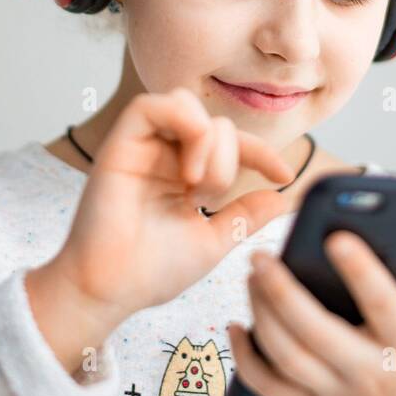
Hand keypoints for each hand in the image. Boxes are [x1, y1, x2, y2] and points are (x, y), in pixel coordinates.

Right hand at [51, 87, 295, 320]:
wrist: (111, 290)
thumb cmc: (152, 270)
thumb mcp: (214, 240)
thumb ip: (245, 215)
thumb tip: (284, 198)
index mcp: (185, 174)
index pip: (231, 144)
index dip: (261, 152)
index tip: (283, 175)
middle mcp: (164, 155)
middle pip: (215, 122)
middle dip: (229, 157)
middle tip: (207, 197)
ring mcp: (141, 147)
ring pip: (186, 104)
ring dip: (206, 139)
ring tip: (196, 181)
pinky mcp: (118, 144)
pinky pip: (149, 104)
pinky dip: (181, 120)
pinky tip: (188, 163)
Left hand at [228, 230, 395, 395]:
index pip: (384, 305)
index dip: (361, 271)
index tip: (337, 235)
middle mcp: (368, 373)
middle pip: (316, 331)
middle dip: (283, 290)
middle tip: (262, 254)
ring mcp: (335, 393)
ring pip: (286, 356)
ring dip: (262, 314)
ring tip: (252, 276)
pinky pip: (270, 387)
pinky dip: (246, 359)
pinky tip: (237, 326)